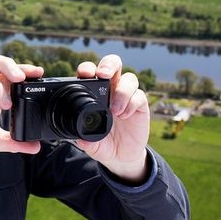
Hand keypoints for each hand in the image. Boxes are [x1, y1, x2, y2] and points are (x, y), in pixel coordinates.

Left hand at [75, 55, 149, 182]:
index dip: (87, 68)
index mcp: (93, 92)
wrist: (121, 155)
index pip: (90, 72)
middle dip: (108, 65)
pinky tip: (124, 115)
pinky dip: (131, 103)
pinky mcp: (140, 104)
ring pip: (129, 78)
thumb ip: (85, 140)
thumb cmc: (102, 143)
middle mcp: (110, 89)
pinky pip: (139, 96)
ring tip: (115, 111)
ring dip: (122, 91)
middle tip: (103, 75)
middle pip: (112, 64)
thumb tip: (80, 140)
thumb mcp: (91, 143)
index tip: (84, 74)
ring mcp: (126, 95)